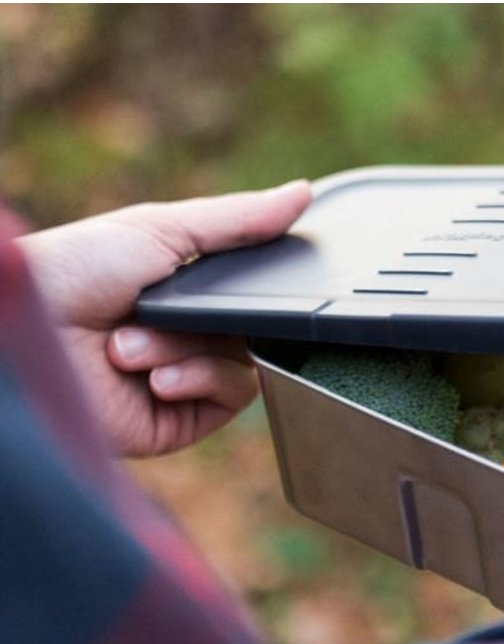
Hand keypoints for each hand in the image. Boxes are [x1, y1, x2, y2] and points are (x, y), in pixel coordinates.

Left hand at [16, 180, 312, 456]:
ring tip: (129, 347)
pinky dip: (200, 380)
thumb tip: (303, 193)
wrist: (30, 337)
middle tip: (172, 308)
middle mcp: (191, 336)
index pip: (252, 290)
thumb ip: (237, 220)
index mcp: (187, 292)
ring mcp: (189, 378)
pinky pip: (232, 396)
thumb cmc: (73, 271)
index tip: (269, 273)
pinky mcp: (184, 419)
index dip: (262, 284)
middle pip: (255, 327)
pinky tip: (154, 378)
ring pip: (247, 361)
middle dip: (214, 318)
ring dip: (190, 349)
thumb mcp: (161, 229)